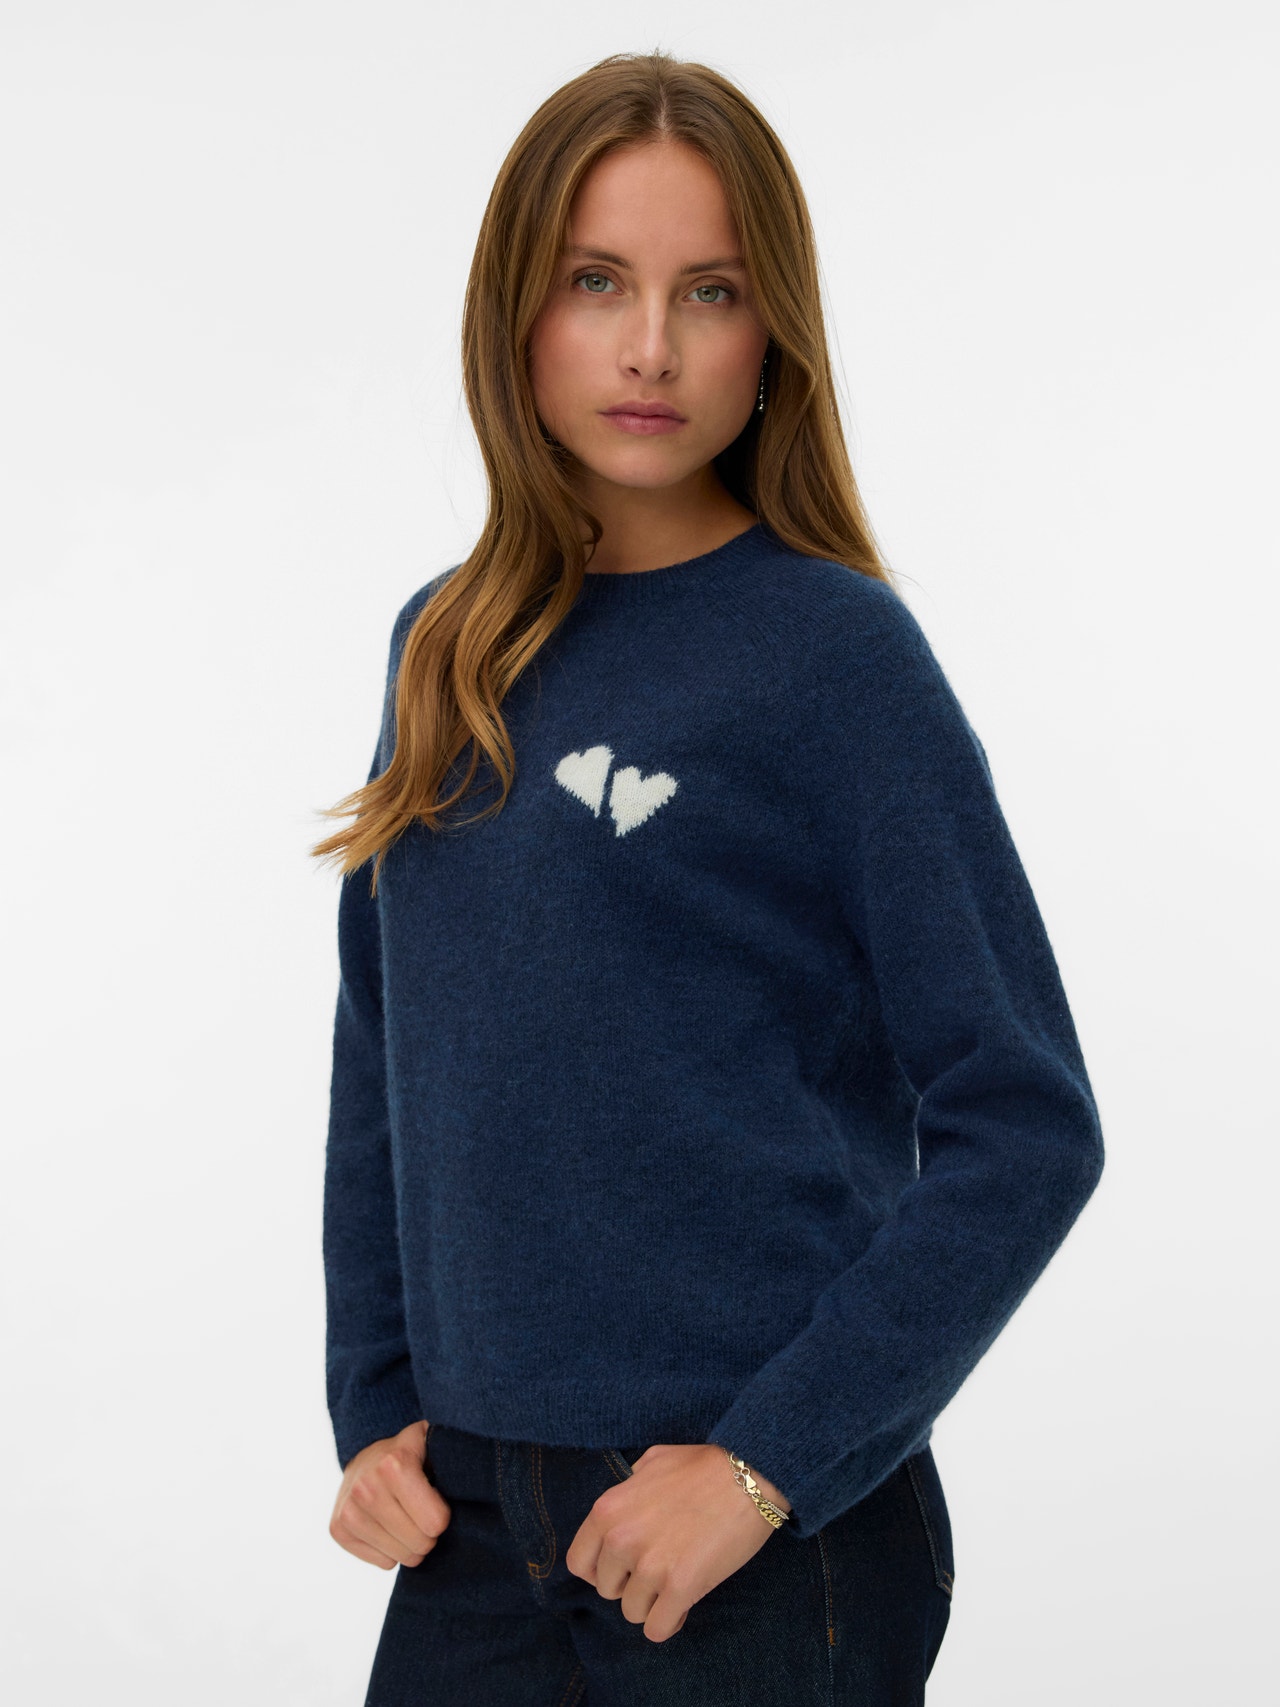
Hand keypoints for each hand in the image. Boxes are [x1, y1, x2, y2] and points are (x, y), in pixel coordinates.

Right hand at [329, 1420, 450, 1568]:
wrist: (367, 1453)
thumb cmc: (413, 1452)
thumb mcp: (435, 1441)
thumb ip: (456, 1455)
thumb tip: (485, 1471)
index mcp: (394, 1464)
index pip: (435, 1523)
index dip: (442, 1515)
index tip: (437, 1499)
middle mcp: (367, 1488)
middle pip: (419, 1544)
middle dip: (428, 1533)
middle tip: (422, 1513)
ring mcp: (349, 1510)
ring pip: (400, 1557)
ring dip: (410, 1543)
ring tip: (406, 1518)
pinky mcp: (338, 1529)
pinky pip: (382, 1563)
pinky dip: (390, 1550)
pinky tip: (388, 1525)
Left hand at [565, 1444, 790, 1642]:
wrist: (749, 1476)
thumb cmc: (704, 1465)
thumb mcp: (653, 1460)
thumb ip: (630, 1484)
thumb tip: (624, 1500)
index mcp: (607, 1510)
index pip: (579, 1563)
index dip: (600, 1570)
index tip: (622, 1568)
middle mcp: (621, 1539)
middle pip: (608, 1591)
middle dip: (631, 1585)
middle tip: (658, 1569)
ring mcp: (650, 1565)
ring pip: (633, 1613)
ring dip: (653, 1603)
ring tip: (675, 1583)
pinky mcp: (680, 1587)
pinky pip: (658, 1629)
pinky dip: (670, 1622)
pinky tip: (684, 1605)